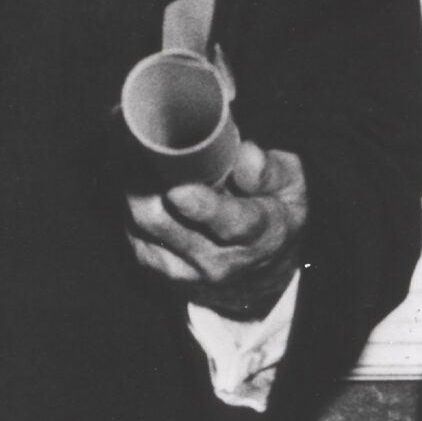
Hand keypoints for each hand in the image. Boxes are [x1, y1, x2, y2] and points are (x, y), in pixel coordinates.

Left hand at [125, 139, 306, 319]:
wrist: (259, 279)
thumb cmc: (275, 218)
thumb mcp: (292, 189)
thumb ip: (272, 171)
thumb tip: (245, 154)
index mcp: (259, 236)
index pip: (232, 224)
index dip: (203, 207)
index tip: (180, 188)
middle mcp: (218, 262)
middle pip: (167, 222)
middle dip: (147, 180)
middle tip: (139, 140)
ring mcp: (184, 270)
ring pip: (143, 224)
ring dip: (133, 183)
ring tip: (132, 148)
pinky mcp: (157, 269)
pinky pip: (132, 230)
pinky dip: (130, 198)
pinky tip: (135, 173)